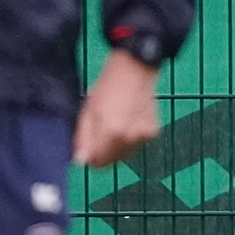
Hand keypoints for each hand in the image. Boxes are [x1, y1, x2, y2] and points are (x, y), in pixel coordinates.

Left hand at [73, 49, 161, 166]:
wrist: (134, 71)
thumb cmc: (107, 88)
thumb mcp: (87, 112)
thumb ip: (83, 139)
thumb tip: (82, 160)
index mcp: (112, 133)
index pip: (98, 163)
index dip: (91, 156)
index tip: (89, 145)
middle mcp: (130, 138)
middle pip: (112, 162)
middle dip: (105, 151)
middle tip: (102, 130)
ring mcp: (143, 136)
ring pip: (125, 155)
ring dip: (118, 146)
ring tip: (117, 123)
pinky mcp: (152, 132)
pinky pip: (136, 145)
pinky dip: (131, 138)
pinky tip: (129, 121)